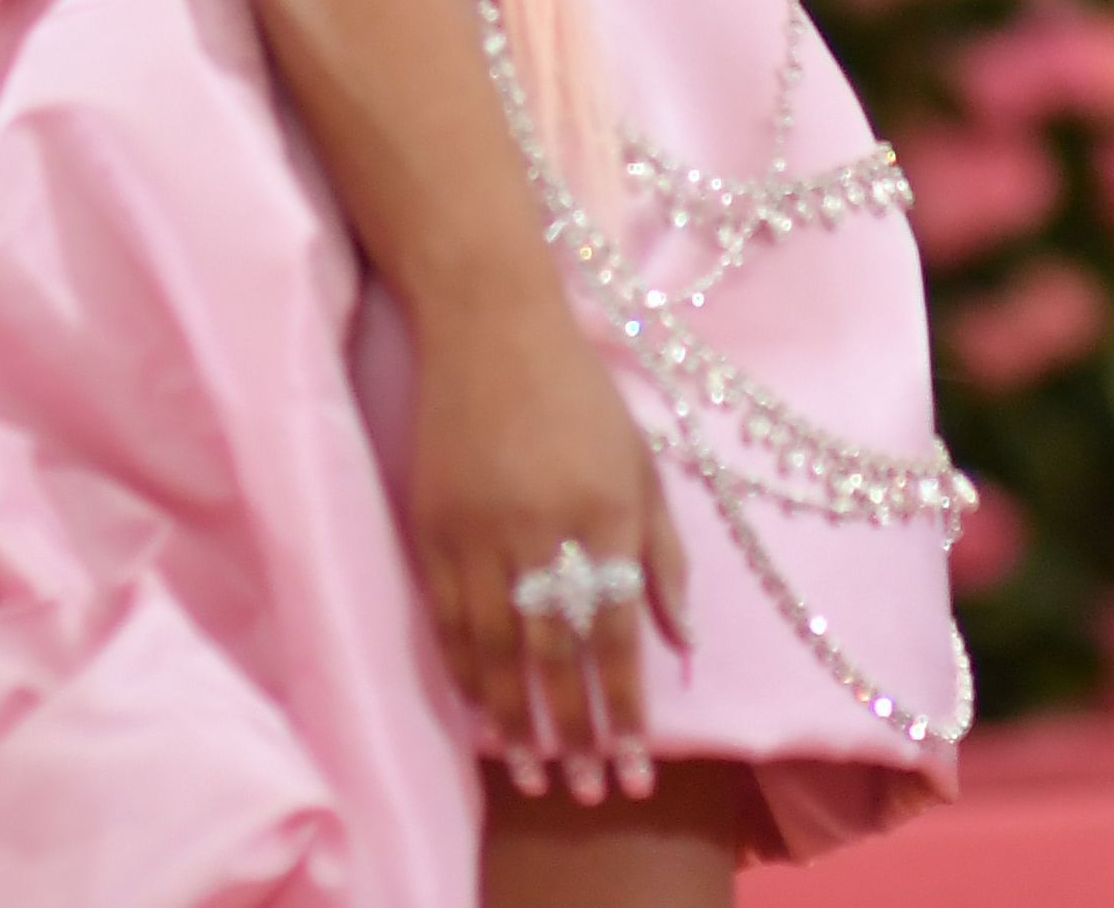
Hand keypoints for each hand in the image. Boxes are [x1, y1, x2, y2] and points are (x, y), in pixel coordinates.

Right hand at [408, 282, 689, 805]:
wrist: (488, 324)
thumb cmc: (579, 392)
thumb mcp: (643, 462)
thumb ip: (665, 555)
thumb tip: (682, 646)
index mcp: (605, 510)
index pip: (616, 633)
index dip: (624, 706)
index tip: (633, 766)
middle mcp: (542, 526)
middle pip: (554, 653)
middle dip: (570, 730)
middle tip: (581, 789)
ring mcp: (478, 527)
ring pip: (494, 647)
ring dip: (513, 718)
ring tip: (530, 770)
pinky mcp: (431, 523)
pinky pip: (447, 617)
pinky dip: (464, 670)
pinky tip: (479, 708)